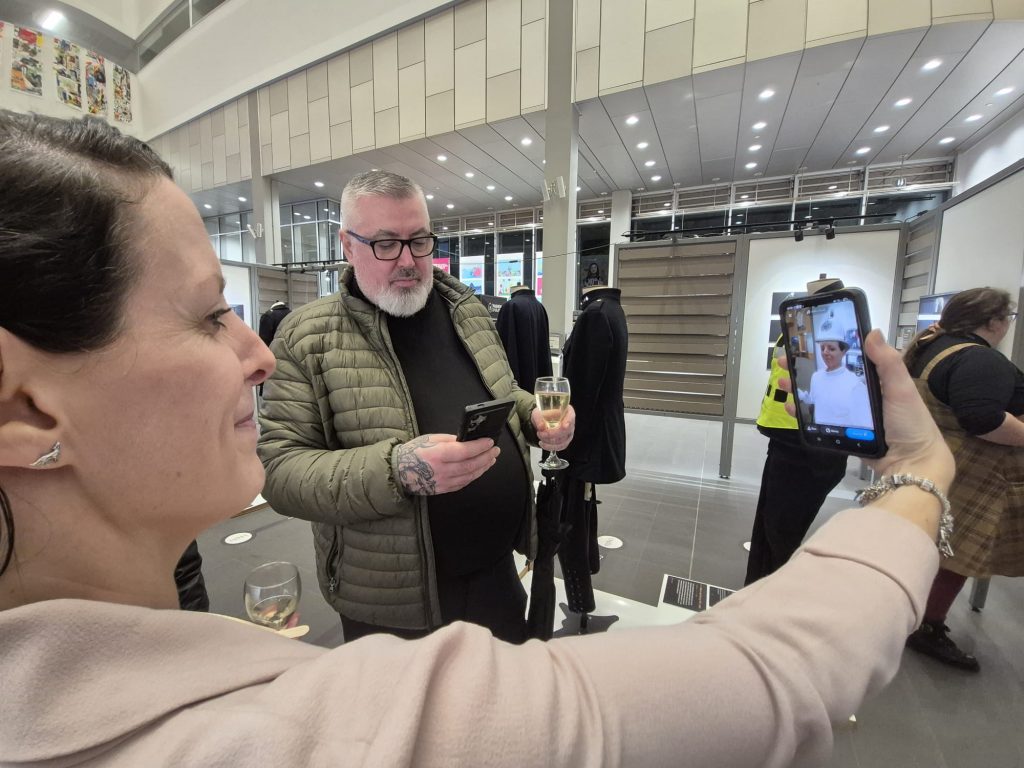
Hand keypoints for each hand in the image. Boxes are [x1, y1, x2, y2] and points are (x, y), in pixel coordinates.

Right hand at [393, 434, 498, 495]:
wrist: (398, 472)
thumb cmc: (413, 452)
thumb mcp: (429, 439)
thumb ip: (449, 440)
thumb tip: (467, 440)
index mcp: (437, 455)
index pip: (464, 451)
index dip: (480, 447)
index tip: (490, 442)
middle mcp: (442, 470)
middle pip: (470, 465)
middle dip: (486, 457)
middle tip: (495, 450)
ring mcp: (443, 482)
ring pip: (469, 476)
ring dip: (483, 467)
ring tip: (491, 459)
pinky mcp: (443, 489)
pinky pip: (463, 483)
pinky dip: (473, 476)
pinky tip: (479, 469)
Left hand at [532, 405, 574, 451]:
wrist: (541, 421)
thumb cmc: (543, 414)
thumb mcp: (537, 412)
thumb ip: (538, 418)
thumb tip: (541, 427)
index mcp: (567, 412)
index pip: (571, 417)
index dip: (568, 422)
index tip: (564, 426)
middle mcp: (570, 423)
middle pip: (566, 431)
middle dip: (552, 434)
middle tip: (540, 433)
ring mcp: (569, 433)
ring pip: (562, 441)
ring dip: (549, 441)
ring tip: (540, 436)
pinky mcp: (565, 441)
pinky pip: (560, 447)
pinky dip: (550, 447)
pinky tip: (542, 444)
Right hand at [778, 330, 953, 490]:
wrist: (910, 463)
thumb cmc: (909, 422)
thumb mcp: (901, 388)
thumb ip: (888, 362)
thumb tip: (872, 332)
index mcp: (873, 379)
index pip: (845, 359)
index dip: (825, 350)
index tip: (805, 342)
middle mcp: (858, 393)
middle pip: (827, 377)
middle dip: (803, 368)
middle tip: (784, 361)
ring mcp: (849, 413)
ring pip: (819, 397)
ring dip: (799, 389)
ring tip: (783, 382)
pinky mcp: (842, 431)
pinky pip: (819, 420)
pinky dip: (803, 413)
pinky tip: (791, 408)